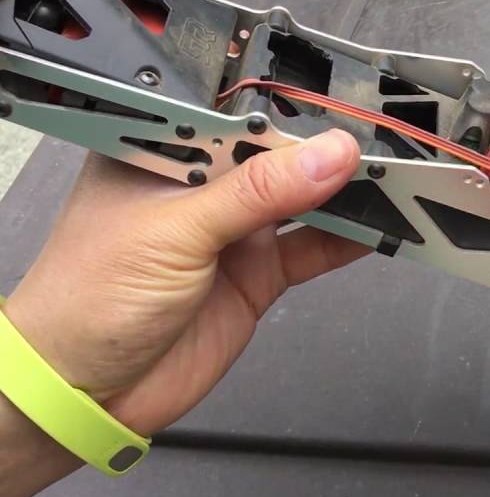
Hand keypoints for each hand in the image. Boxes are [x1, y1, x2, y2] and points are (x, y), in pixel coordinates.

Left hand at [3, 129, 365, 436]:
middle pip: (280, 154)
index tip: (348, 103)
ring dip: (347, 194)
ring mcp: (233, 232)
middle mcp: (202, 185)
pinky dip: (350, 240)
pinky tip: (383, 226)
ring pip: (305, 200)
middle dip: (330, 150)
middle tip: (386, 143)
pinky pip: (315, 249)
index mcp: (166, 152)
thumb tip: (332, 154)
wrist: (85, 394)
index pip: (239, 114)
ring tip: (398, 181)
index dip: (291, 106)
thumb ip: (259, 192)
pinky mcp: (258, 275)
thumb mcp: (177, 230)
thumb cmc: (89, 299)